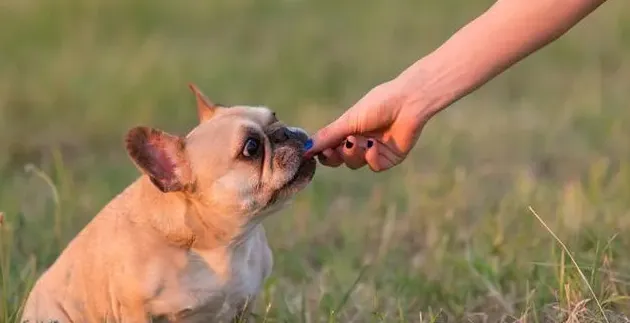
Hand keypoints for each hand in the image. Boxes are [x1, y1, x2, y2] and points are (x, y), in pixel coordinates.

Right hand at [304, 77, 430, 171]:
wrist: (407, 103)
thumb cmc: (378, 104)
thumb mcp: (348, 121)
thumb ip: (327, 136)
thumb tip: (304, 149)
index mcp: (348, 129)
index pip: (329, 147)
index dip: (322, 152)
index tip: (315, 152)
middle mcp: (359, 141)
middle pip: (339, 159)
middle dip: (334, 156)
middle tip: (334, 149)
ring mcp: (374, 151)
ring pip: (354, 163)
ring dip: (353, 153)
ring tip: (358, 140)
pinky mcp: (389, 158)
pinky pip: (373, 166)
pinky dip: (371, 158)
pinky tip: (373, 146)